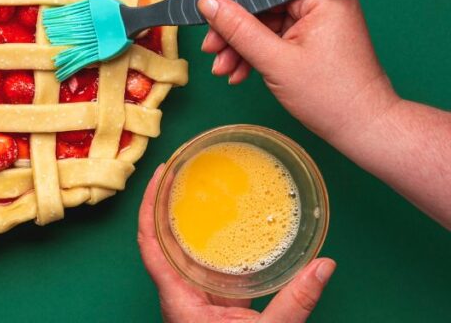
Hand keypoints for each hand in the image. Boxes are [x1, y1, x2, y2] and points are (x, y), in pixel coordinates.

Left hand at [138, 164, 335, 321]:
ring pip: (181, 251)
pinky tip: (223, 225)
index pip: (150, 243)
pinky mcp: (209, 304)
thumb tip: (324, 265)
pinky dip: (209, 242)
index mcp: (179, 299)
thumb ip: (296, 302)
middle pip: (161, 239)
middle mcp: (179, 294)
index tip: (158, 174)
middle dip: (166, 203)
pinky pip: (203, 266)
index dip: (149, 207)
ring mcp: (192, 298)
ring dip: (185, 220)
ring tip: (197, 185)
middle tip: (181, 168)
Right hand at [197, 0, 397, 139]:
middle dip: (232, 16)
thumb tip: (208, 3)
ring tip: (221, 65)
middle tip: (210, 38)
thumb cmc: (332, 95)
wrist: (364, 127)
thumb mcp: (276, 61)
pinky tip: (237, 71)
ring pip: (264, 15)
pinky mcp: (311, 36)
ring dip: (238, 39)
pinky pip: (273, 32)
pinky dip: (252, 49)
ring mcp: (316, 18)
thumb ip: (239, 28)